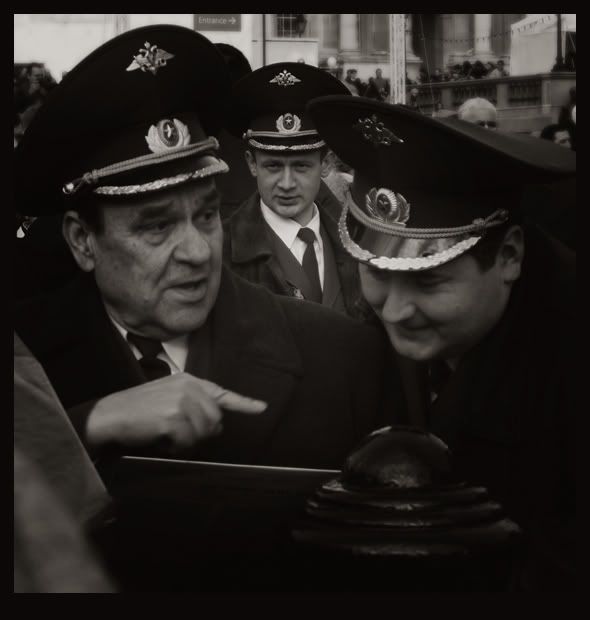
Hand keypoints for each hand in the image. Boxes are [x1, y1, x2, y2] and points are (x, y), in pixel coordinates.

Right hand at [86, 373, 266, 453]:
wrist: (109, 414)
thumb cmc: (138, 410)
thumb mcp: (168, 398)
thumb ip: (194, 407)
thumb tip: (216, 427)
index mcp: (189, 380)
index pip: (222, 393)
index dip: (244, 403)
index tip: (262, 408)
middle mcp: (189, 387)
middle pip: (215, 421)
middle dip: (201, 433)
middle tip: (177, 434)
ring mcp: (182, 401)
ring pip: (203, 433)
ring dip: (187, 441)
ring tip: (165, 433)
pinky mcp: (173, 418)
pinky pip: (187, 442)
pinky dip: (175, 447)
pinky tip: (160, 438)